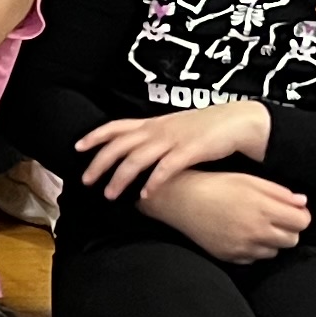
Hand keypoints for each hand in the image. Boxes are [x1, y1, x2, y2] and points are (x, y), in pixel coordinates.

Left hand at [73, 102, 270, 197]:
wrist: (237, 121)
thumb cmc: (204, 128)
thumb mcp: (173, 128)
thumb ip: (153, 138)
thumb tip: (134, 153)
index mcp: (153, 124)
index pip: (117, 126)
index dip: (96, 135)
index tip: (78, 147)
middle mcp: (158, 130)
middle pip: (120, 145)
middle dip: (100, 163)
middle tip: (86, 180)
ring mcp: (173, 140)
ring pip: (138, 159)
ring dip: (121, 177)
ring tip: (110, 194)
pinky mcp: (191, 151)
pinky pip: (167, 168)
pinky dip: (154, 181)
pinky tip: (145, 195)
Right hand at [148, 166, 312, 263]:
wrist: (181, 201)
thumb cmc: (216, 185)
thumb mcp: (250, 180)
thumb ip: (280, 193)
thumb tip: (302, 203)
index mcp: (263, 209)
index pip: (302, 222)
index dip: (300, 215)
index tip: (291, 210)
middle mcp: (256, 232)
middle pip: (292, 239)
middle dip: (288, 229)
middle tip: (274, 217)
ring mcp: (242, 247)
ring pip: (274, 251)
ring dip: (271, 240)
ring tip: (255, 226)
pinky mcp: (230, 256)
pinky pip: (254, 258)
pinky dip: (253, 249)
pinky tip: (241, 234)